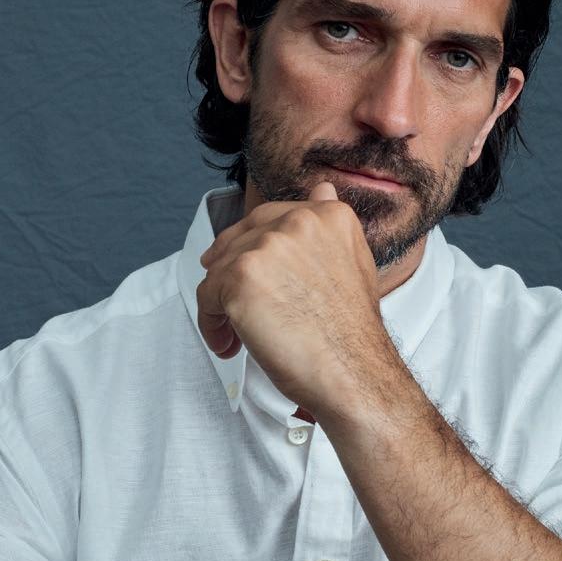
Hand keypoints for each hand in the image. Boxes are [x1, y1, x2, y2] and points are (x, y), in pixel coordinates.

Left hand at [196, 182, 389, 414]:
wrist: (354, 372)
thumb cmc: (351, 331)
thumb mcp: (352, 262)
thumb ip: (327, 227)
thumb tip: (322, 188)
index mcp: (328, 214)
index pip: (270, 218)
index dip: (255, 249)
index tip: (252, 273)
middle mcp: (298, 221)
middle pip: (240, 239)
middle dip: (231, 272)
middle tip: (231, 303)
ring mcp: (268, 247)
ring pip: (220, 269)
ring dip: (222, 304)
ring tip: (238, 335)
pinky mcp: (241, 278)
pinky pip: (207, 297)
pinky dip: (212, 324)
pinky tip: (230, 344)